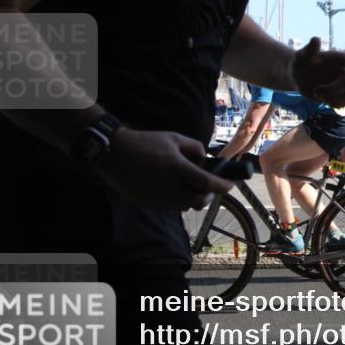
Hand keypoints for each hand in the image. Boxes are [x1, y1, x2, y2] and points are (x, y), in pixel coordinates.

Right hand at [96, 128, 232, 209]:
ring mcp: (159, 199)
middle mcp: (170, 188)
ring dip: (192, 199)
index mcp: (178, 169)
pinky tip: (171, 187)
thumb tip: (205, 159)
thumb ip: (195, 148)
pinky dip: (177, 200)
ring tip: (188, 185)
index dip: (223, 186)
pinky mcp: (149, 204)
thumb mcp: (174, 138)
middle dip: (208, 196)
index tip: (230, 185)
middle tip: (208, 187)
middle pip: (199, 202)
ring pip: (185, 207)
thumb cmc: (145, 142)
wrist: (114, 154)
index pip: (208, 184)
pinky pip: (170, 207)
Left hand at [291, 37, 344, 107]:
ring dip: (330, 98)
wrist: (298, 77)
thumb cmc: (300, 63)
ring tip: (316, 92)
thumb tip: (316, 39)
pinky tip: (320, 97)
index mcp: (341, 59)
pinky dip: (330, 103)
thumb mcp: (302, 56)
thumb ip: (309, 49)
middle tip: (316, 89)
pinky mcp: (341, 96)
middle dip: (334, 90)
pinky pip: (343, 105)